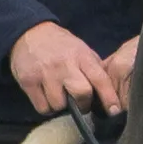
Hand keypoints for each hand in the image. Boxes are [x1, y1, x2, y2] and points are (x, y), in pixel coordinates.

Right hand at [7, 21, 128, 116]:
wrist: (29, 33)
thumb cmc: (60, 45)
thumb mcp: (81, 49)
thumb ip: (93, 67)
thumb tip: (107, 89)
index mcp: (81, 56)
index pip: (100, 79)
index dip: (109, 97)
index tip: (114, 110)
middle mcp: (64, 65)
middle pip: (81, 94)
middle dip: (83, 104)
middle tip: (80, 104)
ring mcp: (45, 74)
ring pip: (59, 105)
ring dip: (61, 107)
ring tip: (59, 97)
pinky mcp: (28, 82)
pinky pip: (42, 107)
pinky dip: (47, 107)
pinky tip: (47, 98)